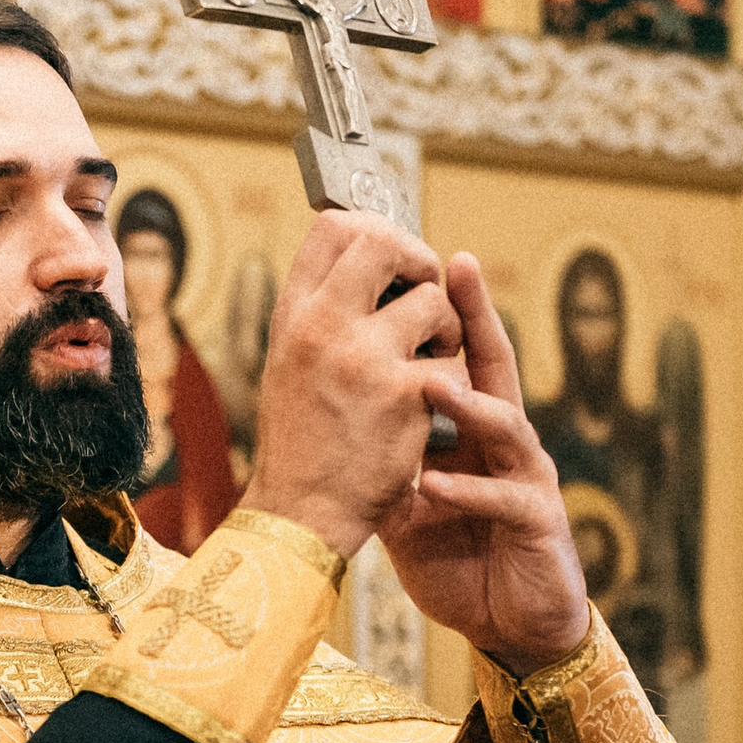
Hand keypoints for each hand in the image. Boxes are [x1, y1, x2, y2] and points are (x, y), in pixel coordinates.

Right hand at [238, 210, 460, 561]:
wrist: (300, 513)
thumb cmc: (300, 444)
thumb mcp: (289, 366)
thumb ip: (321, 316)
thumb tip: (365, 264)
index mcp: (292, 317)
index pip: (331, 229)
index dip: (372, 229)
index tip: (392, 256)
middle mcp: (321, 327)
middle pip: (383, 241)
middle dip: (418, 259)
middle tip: (426, 289)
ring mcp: (363, 357)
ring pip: (432, 299)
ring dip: (444, 327)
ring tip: (430, 359)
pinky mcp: (405, 394)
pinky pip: (453, 358)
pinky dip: (454, 381)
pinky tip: (435, 405)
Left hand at [377, 253, 591, 672]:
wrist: (509, 624)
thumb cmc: (460, 558)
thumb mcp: (407, 503)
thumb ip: (383, 458)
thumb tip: (329, 418)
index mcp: (475, 433)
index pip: (460, 357)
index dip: (445, 311)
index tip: (419, 258)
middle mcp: (508, 443)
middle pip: (496, 367)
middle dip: (477, 316)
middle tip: (456, 267)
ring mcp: (528, 479)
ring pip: (507, 426)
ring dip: (469, 403)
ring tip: (433, 381)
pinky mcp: (538, 525)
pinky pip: (504, 499)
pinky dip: (468, 490)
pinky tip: (435, 484)